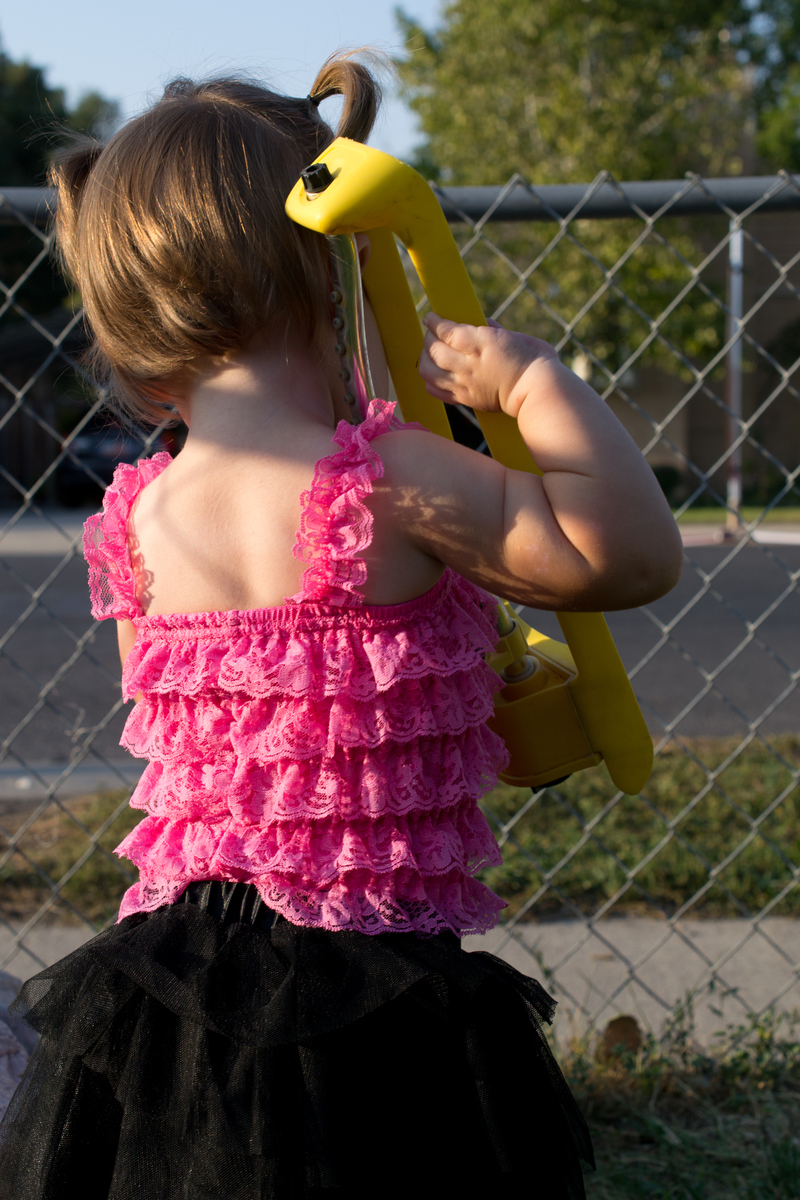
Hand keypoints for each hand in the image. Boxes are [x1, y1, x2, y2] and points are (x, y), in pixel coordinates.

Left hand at [419, 313, 557, 418]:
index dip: (434, 322)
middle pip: (433, 349)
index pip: (446, 330)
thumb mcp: (513, 335)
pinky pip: (436, 391)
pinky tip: (433, 375)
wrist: (537, 391)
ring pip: (428, 370)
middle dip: (428, 337)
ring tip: (429, 354)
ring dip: (424, 359)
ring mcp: (464, 383)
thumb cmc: (533, 359)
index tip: (430, 317)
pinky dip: (429, 381)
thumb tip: (481, 323)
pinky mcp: (465, 399)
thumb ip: (493, 329)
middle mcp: (468, 363)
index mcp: (481, 342)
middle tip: (431, 333)